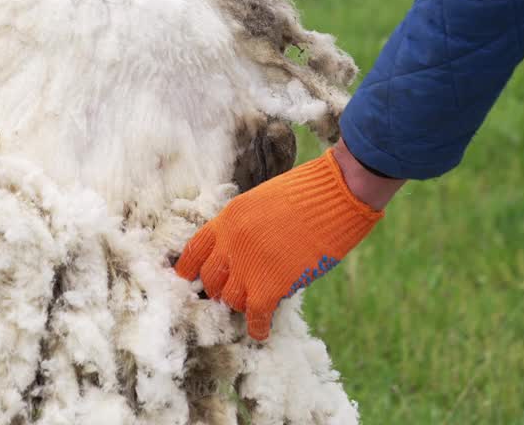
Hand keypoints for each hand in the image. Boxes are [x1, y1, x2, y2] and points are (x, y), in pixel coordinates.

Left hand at [174, 142, 402, 339]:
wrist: (335, 195)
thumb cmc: (307, 192)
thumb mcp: (261, 201)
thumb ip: (244, 226)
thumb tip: (242, 253)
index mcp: (227, 218)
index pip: (194, 250)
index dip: (189, 269)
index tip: (189, 279)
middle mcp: (230, 243)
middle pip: (211, 279)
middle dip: (220, 288)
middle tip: (234, 292)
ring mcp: (248, 266)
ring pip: (230, 300)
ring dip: (242, 304)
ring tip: (254, 304)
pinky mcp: (271, 286)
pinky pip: (254, 316)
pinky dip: (258, 327)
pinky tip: (262, 331)